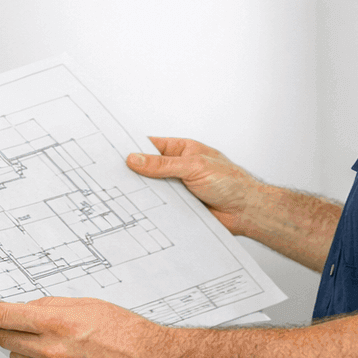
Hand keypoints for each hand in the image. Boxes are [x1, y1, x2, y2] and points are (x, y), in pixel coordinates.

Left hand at [0, 297, 169, 357]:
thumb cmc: (125, 332)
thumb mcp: (87, 305)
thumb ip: (51, 306)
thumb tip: (24, 309)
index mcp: (57, 324)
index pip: (5, 317)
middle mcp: (51, 352)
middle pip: (6, 339)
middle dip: (6, 329)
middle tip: (16, 323)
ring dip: (23, 348)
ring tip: (48, 342)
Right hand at [126, 137, 261, 234]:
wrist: (246, 211)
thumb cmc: (230, 182)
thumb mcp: (194, 167)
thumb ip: (163, 164)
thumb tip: (135, 159)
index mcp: (182, 150)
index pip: (151, 146)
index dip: (132, 148)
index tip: (113, 152)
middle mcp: (178, 168)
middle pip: (148, 169)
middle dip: (132, 173)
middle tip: (111, 176)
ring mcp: (177, 188)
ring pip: (152, 189)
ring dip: (142, 193)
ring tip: (120, 195)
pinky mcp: (179, 207)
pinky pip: (160, 207)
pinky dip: (151, 210)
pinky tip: (138, 212)